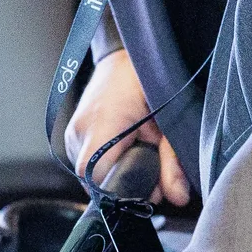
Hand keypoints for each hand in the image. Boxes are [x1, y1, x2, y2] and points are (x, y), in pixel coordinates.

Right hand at [64, 50, 191, 204]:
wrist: (126, 53)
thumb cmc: (147, 79)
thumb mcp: (168, 119)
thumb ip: (173, 160)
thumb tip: (178, 198)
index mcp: (101, 125)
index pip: (95, 179)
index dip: (122, 191)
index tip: (147, 187)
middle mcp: (79, 132)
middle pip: (95, 182)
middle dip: (126, 184)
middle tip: (153, 167)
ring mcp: (73, 134)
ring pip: (92, 175)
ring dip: (117, 172)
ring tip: (139, 150)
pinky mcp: (74, 135)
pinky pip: (89, 163)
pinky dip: (109, 163)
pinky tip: (127, 148)